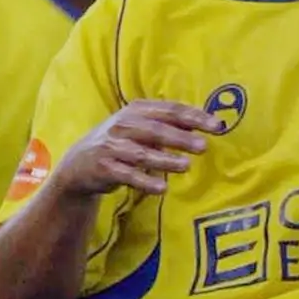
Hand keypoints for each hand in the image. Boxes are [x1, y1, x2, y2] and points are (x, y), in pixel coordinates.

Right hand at [51, 100, 220, 199]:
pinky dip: (144, 181)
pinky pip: (127, 175)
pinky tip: (162, 189)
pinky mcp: (104, 168)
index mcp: (137, 110)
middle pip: (155, 129)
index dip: (194, 117)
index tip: (218, 126)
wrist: (80, 164)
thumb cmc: (122, 143)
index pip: (170, 110)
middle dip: (180, 138)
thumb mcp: (144, 128)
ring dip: (164, 160)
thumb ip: (172, 126)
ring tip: (186, 166)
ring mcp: (112, 146)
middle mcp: (123, 124)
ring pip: (141, 153)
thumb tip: (209, 124)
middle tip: (204, 147)